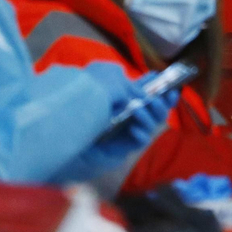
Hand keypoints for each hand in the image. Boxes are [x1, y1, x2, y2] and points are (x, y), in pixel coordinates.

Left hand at [61, 65, 178, 181]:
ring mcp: (121, 132)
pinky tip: (134, 129)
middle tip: (163, 98)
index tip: (172, 87)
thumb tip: (143, 91)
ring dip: (150, 116)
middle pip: (154, 110)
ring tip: (139, 109)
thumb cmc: (80, 101)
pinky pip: (137, 142)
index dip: (161, 91)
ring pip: (150, 125)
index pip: (146, 93)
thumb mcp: (106, 82)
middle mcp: (122, 114)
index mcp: (119, 97)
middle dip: (161, 104)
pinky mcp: (119, 149)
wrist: (59, 129)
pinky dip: (141, 134)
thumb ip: (128, 85)